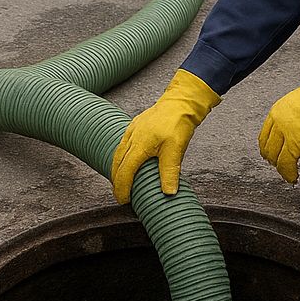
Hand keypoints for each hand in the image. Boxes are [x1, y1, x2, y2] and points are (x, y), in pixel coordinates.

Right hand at [110, 69, 219, 202]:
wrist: (182, 101)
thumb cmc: (178, 123)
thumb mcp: (175, 150)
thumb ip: (169, 172)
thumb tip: (168, 193)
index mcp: (139, 145)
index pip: (125, 172)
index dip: (122, 188)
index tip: (123, 199)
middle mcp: (132, 137)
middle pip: (118, 163)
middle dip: (117, 180)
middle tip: (120, 194)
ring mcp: (133, 129)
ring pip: (119, 152)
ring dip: (118, 168)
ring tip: (121, 179)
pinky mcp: (137, 124)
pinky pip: (124, 143)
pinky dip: (122, 155)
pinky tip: (127, 158)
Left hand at [258, 73, 299, 184]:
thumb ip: (299, 116)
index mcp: (280, 108)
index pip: (266, 132)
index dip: (268, 145)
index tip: (271, 152)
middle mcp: (279, 120)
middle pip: (268, 146)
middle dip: (272, 158)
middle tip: (277, 165)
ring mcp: (285, 131)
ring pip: (275, 156)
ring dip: (280, 167)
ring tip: (286, 173)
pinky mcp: (295, 143)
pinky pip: (287, 163)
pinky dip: (289, 173)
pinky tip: (293, 177)